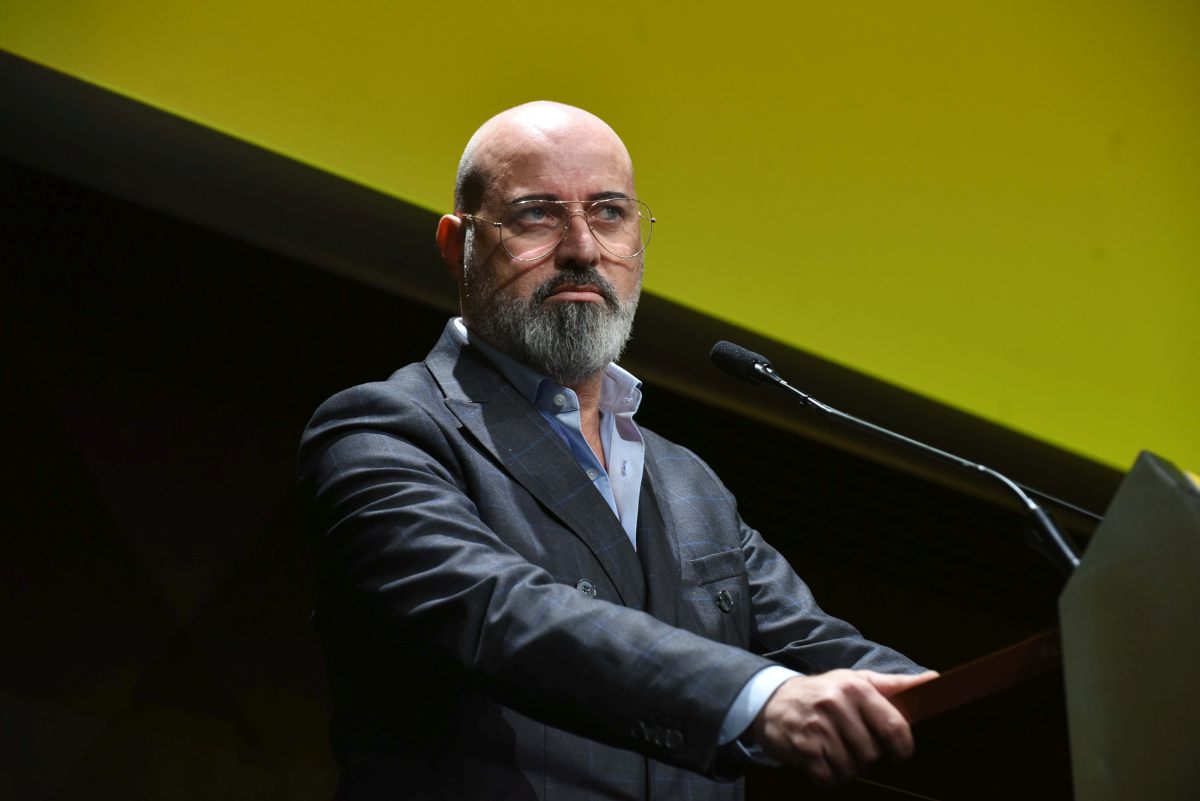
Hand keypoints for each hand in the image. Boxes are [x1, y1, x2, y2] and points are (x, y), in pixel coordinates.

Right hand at [751, 669, 937, 786]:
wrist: (773, 701)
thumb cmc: (824, 692)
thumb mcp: (857, 681)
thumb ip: (895, 685)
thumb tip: (933, 679)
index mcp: (856, 688)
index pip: (894, 728)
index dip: (902, 748)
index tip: (898, 753)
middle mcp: (836, 705)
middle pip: (872, 753)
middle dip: (866, 756)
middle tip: (853, 745)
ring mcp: (818, 727)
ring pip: (852, 768)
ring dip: (846, 767)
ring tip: (835, 751)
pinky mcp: (803, 748)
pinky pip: (829, 778)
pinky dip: (829, 777)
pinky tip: (822, 760)